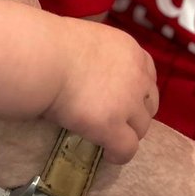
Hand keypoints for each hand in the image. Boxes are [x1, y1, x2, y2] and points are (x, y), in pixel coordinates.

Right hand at [44, 16, 158, 164]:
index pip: (148, 75)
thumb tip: (92, 68)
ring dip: (127, 134)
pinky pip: (127, 149)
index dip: (138, 90)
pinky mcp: (112, 126)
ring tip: (108, 138)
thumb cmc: (54, 45)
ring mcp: (127, 102)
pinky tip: (106, 153)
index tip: (125, 99)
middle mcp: (137, 75)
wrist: (44, 59)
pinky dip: (118, 154)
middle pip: (149, 103)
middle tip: (116, 121)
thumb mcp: (89, 40)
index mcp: (131, 50)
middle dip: (136, 113)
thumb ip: (101, 55)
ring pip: (141, 128)